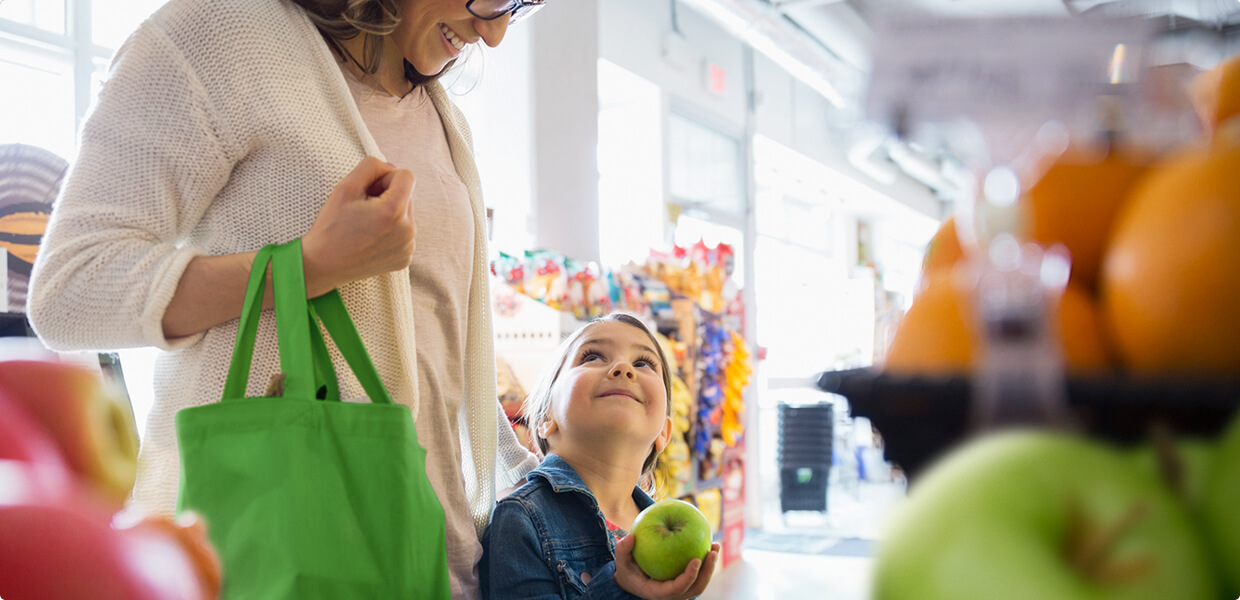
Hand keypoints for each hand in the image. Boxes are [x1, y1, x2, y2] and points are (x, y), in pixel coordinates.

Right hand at [301, 156, 415, 296]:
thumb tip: (391, 168)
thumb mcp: (346, 186)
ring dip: (389, 213)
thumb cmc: (331, 225)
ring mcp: (407, 248)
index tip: (369, 190)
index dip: (385, 177)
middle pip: (407, 195)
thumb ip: (372, 166)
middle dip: (387, 195)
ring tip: (365, 224)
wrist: (321, 264)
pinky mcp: (404, 259)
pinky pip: (403, 234)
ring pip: (406, 214)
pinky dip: (390, 232)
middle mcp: (407, 231)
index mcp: (394, 211)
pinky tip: (370, 238)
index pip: (407, 176)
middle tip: (362, 208)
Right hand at [613, 534, 720, 599]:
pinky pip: (699, 575)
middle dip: (707, 572)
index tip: (696, 559)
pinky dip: (706, 563)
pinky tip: (710, 545)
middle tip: (712, 552)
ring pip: (700, 583)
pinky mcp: (685, 585)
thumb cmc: (627, 571)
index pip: (677, 589)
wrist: (633, 583)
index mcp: (658, 593)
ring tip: (715, 546)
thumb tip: (630, 536)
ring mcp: (680, 592)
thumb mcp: (621, 563)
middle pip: (696, 588)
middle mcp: (672, 596)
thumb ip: (622, 550)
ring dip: (711, 567)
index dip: (689, 576)